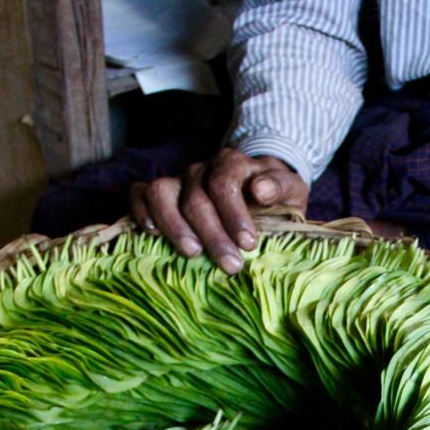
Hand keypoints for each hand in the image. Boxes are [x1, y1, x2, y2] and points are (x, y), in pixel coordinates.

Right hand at [129, 149, 307, 273]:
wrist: (259, 188)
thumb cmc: (274, 196)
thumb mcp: (289, 189)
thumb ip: (280, 187)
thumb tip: (261, 189)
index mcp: (231, 164)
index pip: (224, 184)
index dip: (234, 215)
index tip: (248, 244)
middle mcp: (201, 170)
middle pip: (196, 198)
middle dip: (213, 235)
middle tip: (231, 265)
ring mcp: (178, 181)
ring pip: (161, 192)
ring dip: (174, 226)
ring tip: (193, 253)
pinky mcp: (162, 194)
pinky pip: (140, 193)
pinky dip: (141, 211)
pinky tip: (152, 233)